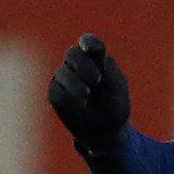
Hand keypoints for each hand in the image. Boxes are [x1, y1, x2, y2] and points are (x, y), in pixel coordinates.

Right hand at [48, 34, 130, 151]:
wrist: (106, 130)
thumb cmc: (115, 105)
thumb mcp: (117, 88)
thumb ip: (108, 69)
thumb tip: (96, 52)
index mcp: (97, 59)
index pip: (90, 43)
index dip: (88, 42)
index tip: (91, 49)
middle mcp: (78, 65)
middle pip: (72, 54)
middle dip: (83, 65)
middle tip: (97, 80)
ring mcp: (65, 78)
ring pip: (63, 73)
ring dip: (76, 83)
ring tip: (88, 94)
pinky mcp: (56, 93)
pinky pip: (56, 90)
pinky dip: (69, 96)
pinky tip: (82, 104)